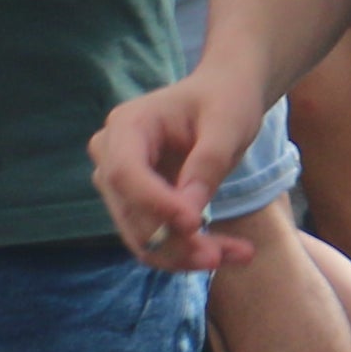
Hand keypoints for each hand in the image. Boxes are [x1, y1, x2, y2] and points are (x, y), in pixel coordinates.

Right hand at [91, 76, 269, 275]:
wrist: (224, 96)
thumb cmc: (226, 99)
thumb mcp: (229, 122)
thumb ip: (208, 162)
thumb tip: (188, 217)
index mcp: (127, 125)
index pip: (126, 173)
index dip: (154, 203)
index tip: (194, 224)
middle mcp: (111, 156)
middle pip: (131, 212)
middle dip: (174, 241)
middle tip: (221, 255)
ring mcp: (120, 186)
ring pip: (141, 236)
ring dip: (184, 254)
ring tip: (239, 254)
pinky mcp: (137, 206)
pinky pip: (155, 239)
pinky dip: (188, 251)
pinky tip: (229, 252)